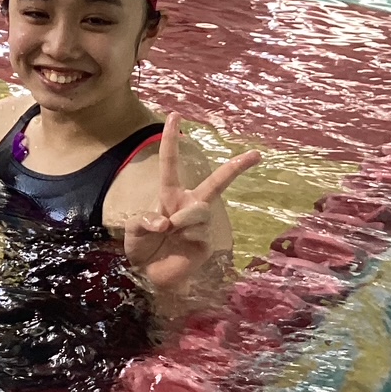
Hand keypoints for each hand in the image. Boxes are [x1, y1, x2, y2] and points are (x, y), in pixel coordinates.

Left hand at [124, 111, 260, 290]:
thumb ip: (144, 220)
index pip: (171, 163)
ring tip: (171, 233)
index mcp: (169, 194)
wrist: (150, 275)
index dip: (172, 139)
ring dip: (182, 220)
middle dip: (237, 167)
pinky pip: (198, 230)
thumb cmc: (142, 248)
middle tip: (257, 154)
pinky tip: (179, 243)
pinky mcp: (207, 241)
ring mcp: (201, 222)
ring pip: (199, 209)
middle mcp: (189, 203)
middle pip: (216, 182)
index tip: (175, 116)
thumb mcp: (133, 230)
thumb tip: (166, 221)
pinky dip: (184, 235)